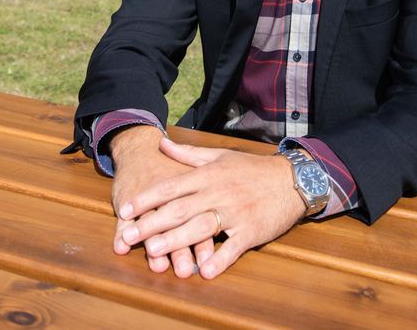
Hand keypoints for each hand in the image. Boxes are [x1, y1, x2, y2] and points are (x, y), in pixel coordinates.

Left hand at [116, 136, 306, 279]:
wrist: (291, 179)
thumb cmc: (251, 169)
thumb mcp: (220, 156)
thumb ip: (188, 154)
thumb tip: (162, 144)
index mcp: (208, 175)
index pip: (171, 186)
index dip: (147, 198)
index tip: (125, 209)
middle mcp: (218, 193)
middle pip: (180, 209)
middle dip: (152, 223)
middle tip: (129, 235)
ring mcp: (235, 212)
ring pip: (201, 227)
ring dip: (177, 240)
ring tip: (155, 252)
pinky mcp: (252, 230)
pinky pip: (233, 246)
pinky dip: (220, 259)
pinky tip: (204, 271)